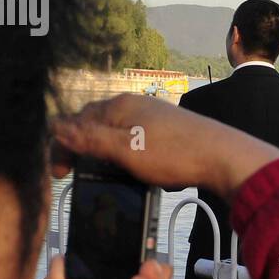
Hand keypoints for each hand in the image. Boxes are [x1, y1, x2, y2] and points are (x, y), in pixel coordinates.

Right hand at [51, 94, 278, 200]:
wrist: (223, 157)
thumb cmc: (174, 154)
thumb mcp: (125, 150)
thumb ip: (89, 138)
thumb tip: (55, 126)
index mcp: (119, 105)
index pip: (77, 120)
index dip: (63, 145)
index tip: (60, 173)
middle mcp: (133, 104)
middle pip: (93, 123)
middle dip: (79, 146)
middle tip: (72, 174)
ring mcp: (151, 115)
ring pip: (113, 131)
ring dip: (100, 150)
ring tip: (96, 172)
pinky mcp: (165, 129)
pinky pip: (132, 137)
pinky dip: (121, 151)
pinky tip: (126, 166)